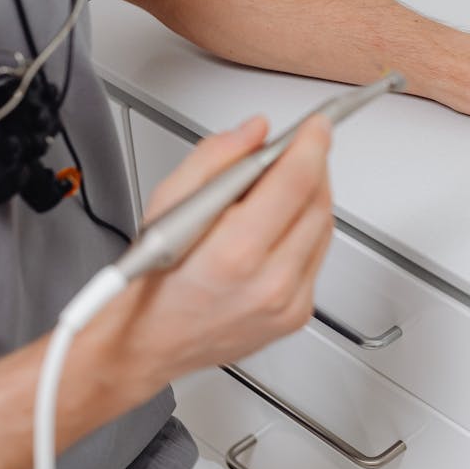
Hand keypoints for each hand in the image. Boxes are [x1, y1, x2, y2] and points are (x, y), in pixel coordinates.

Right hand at [90, 115, 333, 397]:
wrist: (145, 343)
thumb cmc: (150, 281)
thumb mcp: (167, 202)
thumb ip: (216, 158)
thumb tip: (255, 132)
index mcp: (233, 255)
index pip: (295, 182)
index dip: (311, 144)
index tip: (315, 126)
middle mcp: (268, 284)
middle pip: (316, 202)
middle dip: (312, 165)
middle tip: (296, 148)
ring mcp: (287, 304)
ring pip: (324, 228)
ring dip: (311, 197)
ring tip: (281, 186)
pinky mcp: (296, 314)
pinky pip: (317, 256)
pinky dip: (306, 231)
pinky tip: (279, 225)